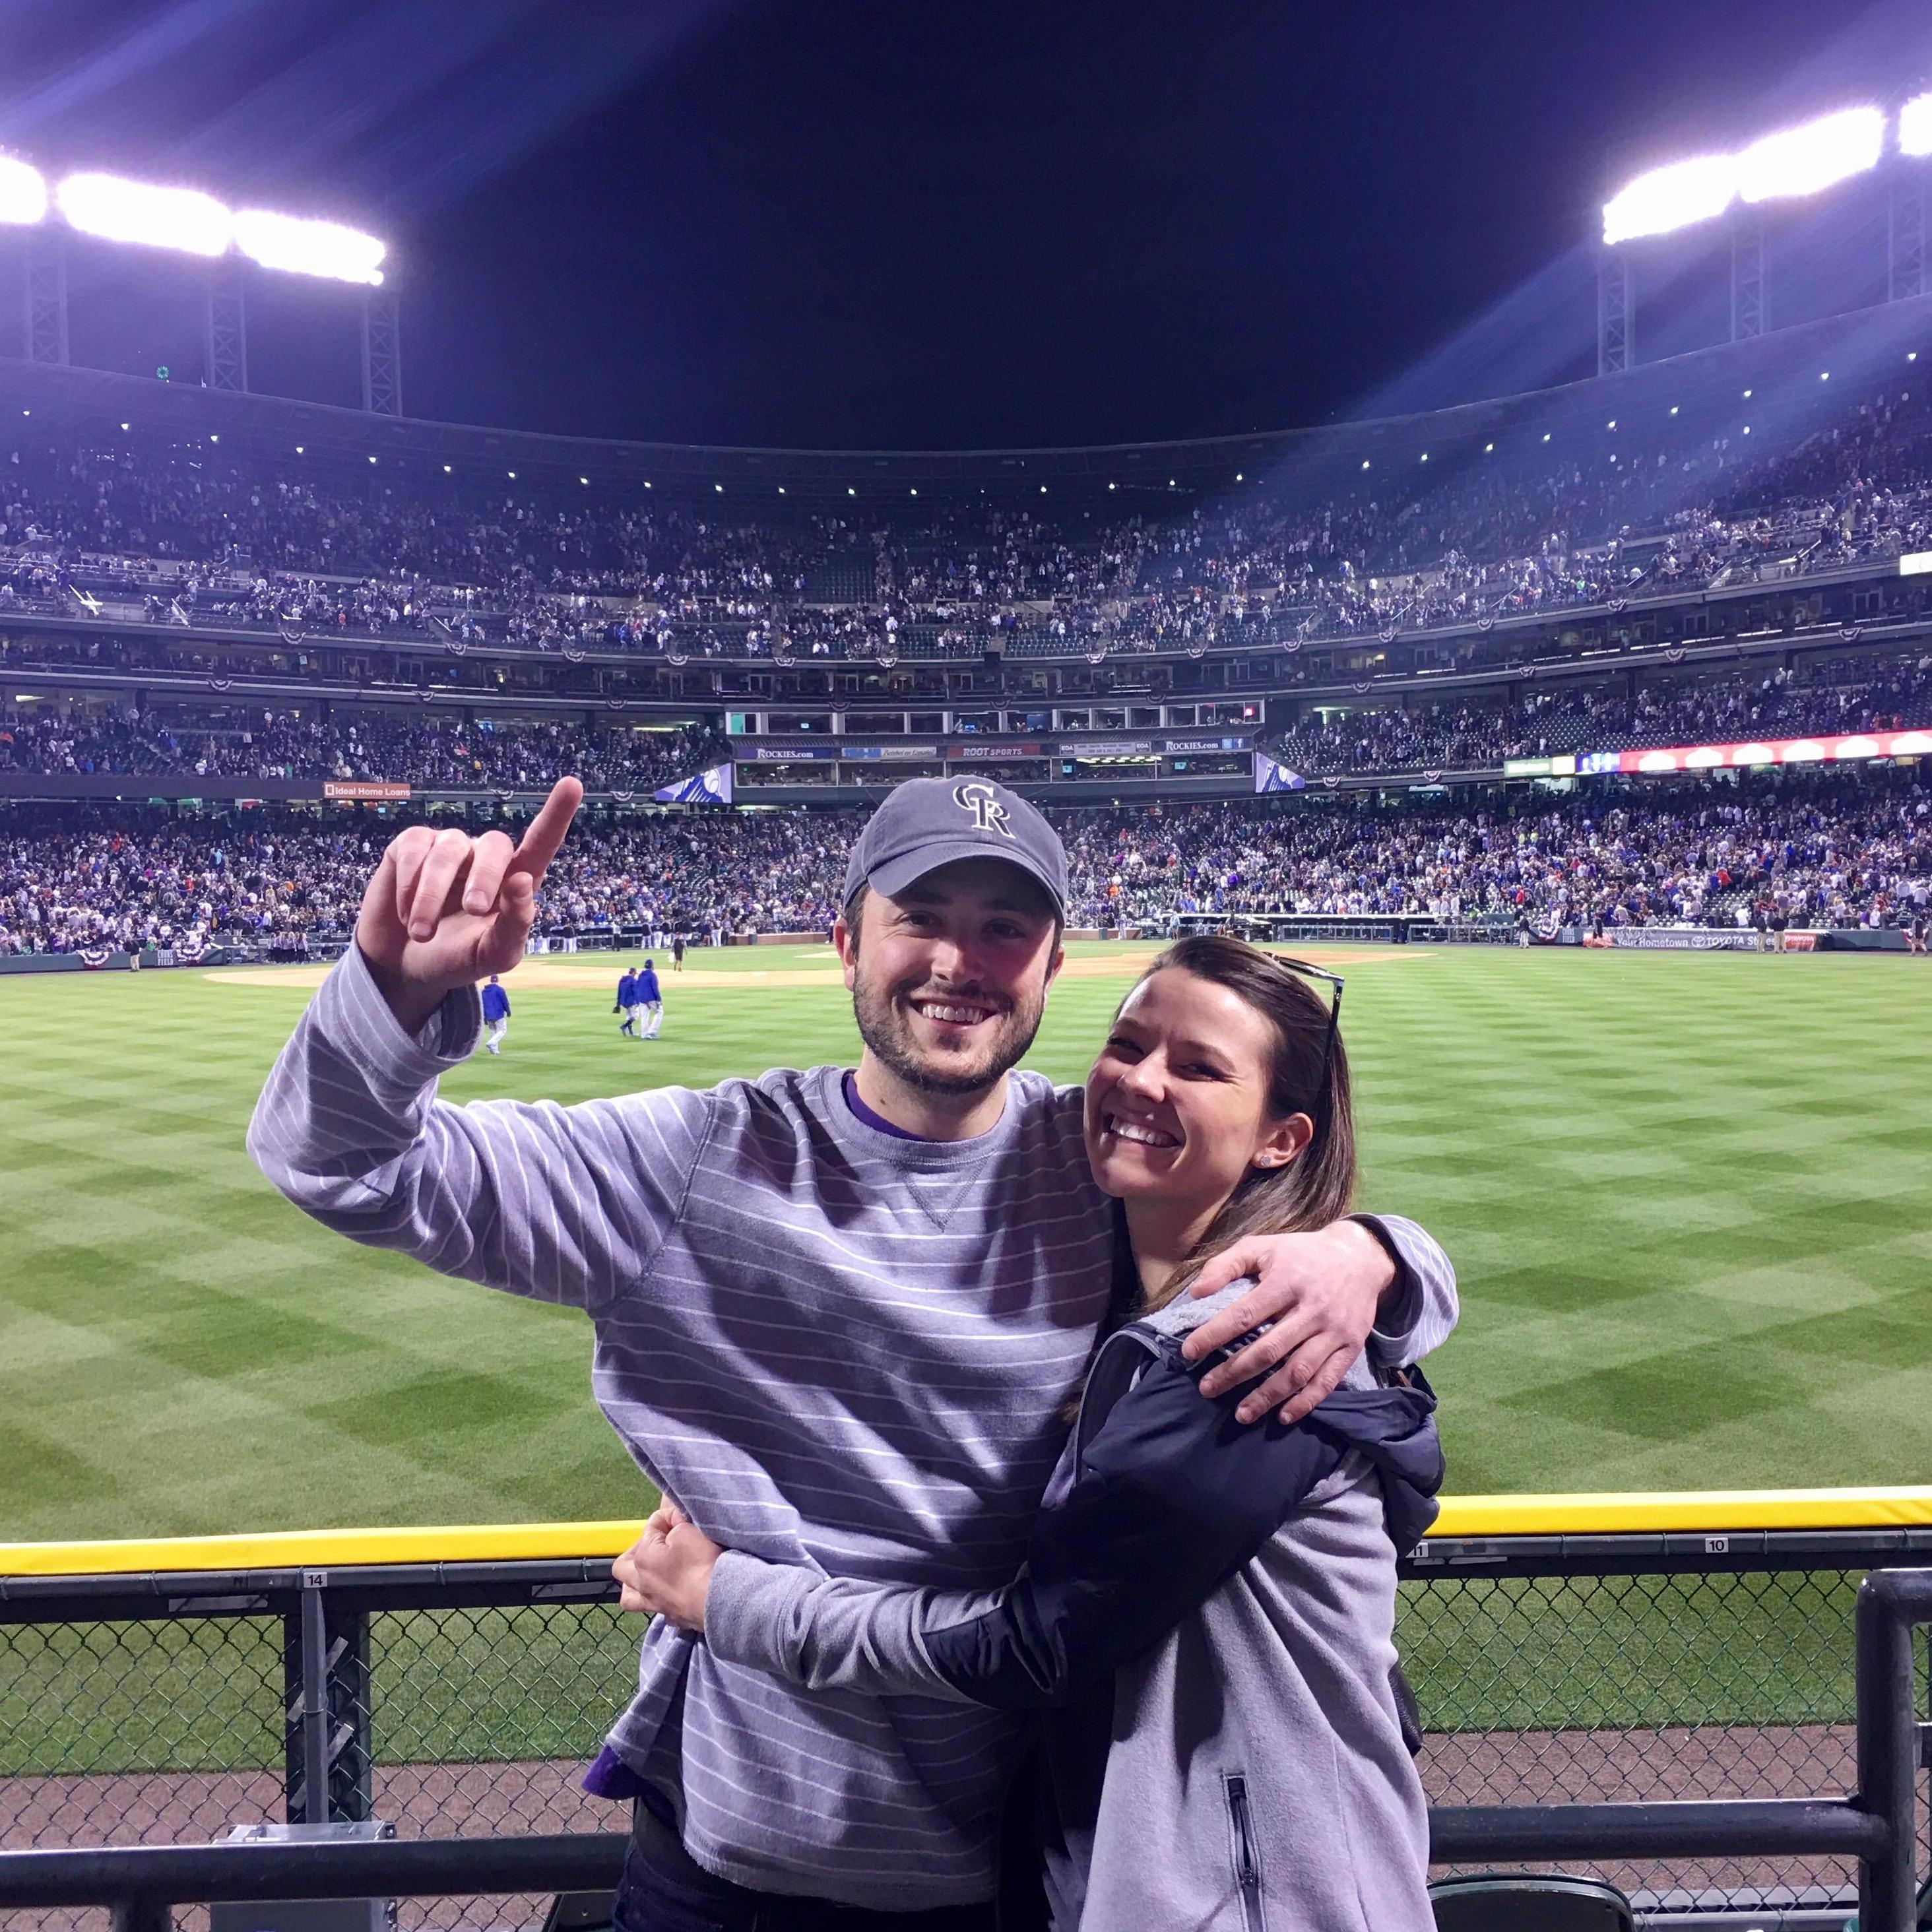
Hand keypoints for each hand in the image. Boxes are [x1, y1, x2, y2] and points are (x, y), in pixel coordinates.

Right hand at [355, 777, 581, 1033]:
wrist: (403, 968)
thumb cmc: (456, 958)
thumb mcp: (493, 955)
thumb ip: (514, 925)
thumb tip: (522, 881)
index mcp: (515, 882)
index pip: (541, 844)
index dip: (557, 814)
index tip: (572, 785)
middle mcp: (486, 858)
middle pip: (496, 846)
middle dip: (485, 879)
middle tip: (472, 910)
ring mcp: (449, 848)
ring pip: (448, 851)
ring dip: (433, 897)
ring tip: (422, 933)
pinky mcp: (412, 845)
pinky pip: (415, 849)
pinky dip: (409, 887)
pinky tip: (407, 914)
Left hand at [611, 1502, 723, 1632]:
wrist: (721, 1598)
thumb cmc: (701, 1562)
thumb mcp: (687, 1530)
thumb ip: (674, 1521)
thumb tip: (672, 1521)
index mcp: (642, 1558)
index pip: (650, 1528)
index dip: (667, 1518)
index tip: (682, 1517)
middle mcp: (641, 1583)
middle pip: (623, 1566)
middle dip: (635, 1552)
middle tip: (655, 1546)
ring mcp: (655, 1604)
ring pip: (630, 1597)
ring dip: (635, 1584)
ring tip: (649, 1576)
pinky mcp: (672, 1618)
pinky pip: (656, 1608)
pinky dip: (660, 1599)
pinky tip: (673, 1593)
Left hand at [1179, 1220, 1394, 1425]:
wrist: (1361, 1257)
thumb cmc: (1301, 1253)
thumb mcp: (1262, 1246)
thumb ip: (1226, 1264)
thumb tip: (1195, 1292)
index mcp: (1286, 1281)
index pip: (1244, 1315)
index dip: (1214, 1335)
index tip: (1189, 1352)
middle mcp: (1312, 1308)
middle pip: (1268, 1349)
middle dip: (1234, 1373)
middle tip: (1207, 1388)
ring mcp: (1334, 1331)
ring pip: (1297, 1371)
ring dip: (1267, 1396)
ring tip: (1240, 1413)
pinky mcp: (1351, 1347)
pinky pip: (1327, 1381)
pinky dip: (1305, 1402)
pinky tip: (1283, 1416)